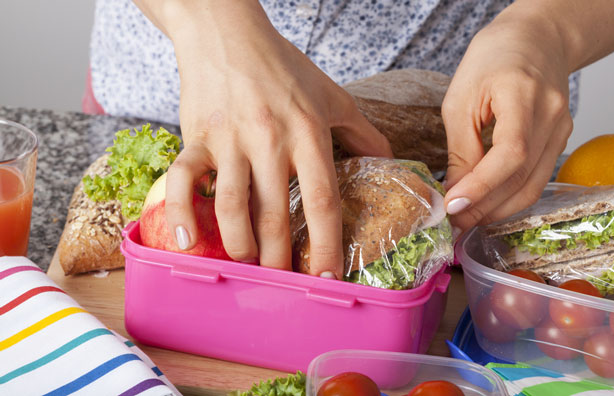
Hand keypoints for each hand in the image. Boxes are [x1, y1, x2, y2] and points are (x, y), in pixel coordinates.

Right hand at [158, 2, 390, 277]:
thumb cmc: (282, 67)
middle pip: (275, 214)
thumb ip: (363, 131)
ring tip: (248, 264)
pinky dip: (180, 214)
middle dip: (279, 258)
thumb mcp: (332, 96)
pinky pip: (182, 180)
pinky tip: (187, 242)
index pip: (322, 199)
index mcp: (307, 133)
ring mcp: (229, 140)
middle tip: (283, 281)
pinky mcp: (196, 137)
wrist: (227, 33)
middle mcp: (269, 140)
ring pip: (232, 206)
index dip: (326, 243)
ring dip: (240, 245)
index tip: (327, 276)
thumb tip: (389, 160)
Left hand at [441, 11, 572, 232]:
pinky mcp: (560, 140)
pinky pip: (536, 178)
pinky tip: (487, 203)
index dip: (482, 186)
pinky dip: (510, 196)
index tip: (453, 206)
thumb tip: (455, 193)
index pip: (510, 154)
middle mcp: (552, 116)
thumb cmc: (492, 60)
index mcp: (524, 95)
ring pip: (532, 186)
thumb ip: (460, 148)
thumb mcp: (461, 98)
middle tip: (453, 223)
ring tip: (466, 219)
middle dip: (485, 208)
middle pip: (523, 178)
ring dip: (498, 209)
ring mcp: (562, 130)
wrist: (535, 40)